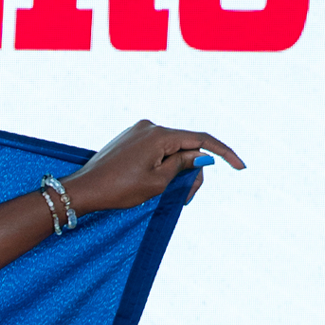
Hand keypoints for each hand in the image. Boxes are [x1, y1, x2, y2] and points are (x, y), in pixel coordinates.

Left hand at [65, 119, 243, 212]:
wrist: (83, 190)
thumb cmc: (119, 188)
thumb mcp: (158, 181)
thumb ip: (184, 165)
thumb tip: (202, 154)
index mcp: (158, 135)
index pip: (200, 139)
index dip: (223, 153)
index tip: (241, 167)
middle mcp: (148, 127)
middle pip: (186, 147)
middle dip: (193, 171)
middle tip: (186, 196)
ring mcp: (137, 132)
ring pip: (172, 150)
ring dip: (178, 171)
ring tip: (171, 194)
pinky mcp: (129, 140)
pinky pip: (157, 150)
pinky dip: (165, 166)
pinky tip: (161, 183)